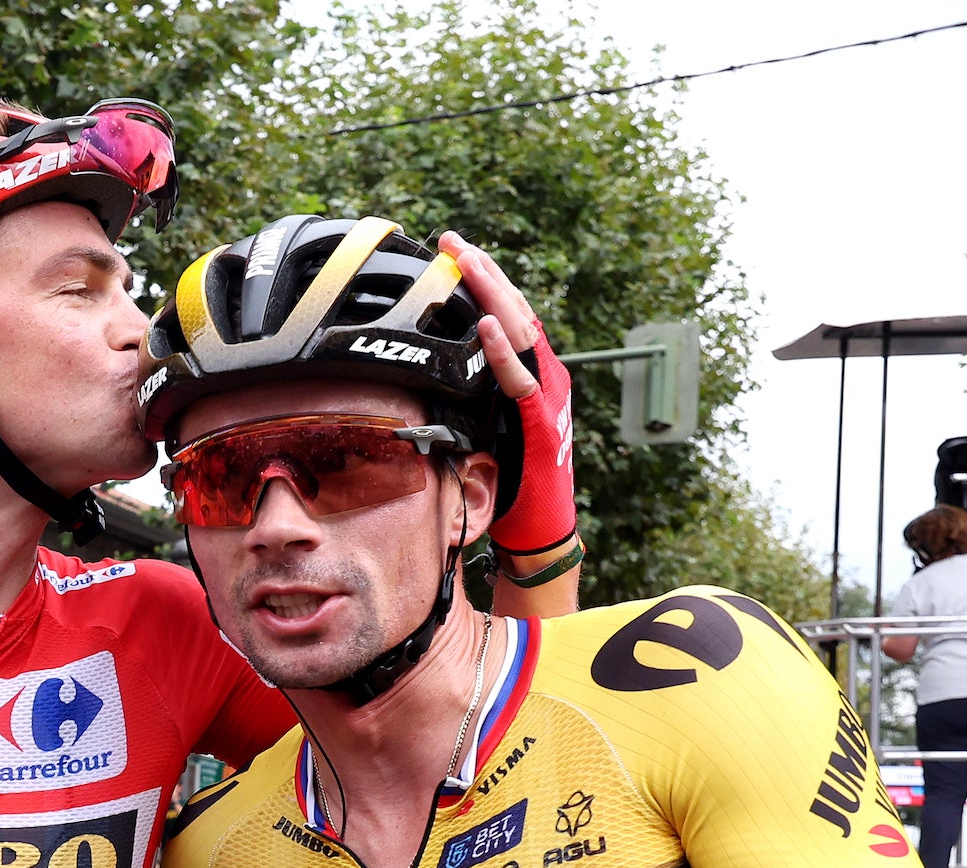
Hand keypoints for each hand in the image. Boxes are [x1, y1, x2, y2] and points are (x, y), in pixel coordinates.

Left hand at [440, 233, 575, 556]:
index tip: (452, 252)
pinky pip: (520, 380)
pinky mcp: (541, 423)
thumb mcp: (481, 425)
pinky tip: (487, 324)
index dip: (483, 282)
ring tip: (468, 261)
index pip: (507, 315)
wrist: (537, 527)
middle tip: (453, 240)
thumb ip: (465, 394)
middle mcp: (543, 376)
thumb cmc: (508, 479)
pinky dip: (504, 350)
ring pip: (522, 332)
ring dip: (494, 294)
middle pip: (516, 310)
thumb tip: (420, 373)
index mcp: (528, 374)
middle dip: (484, 272)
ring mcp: (547, 397)